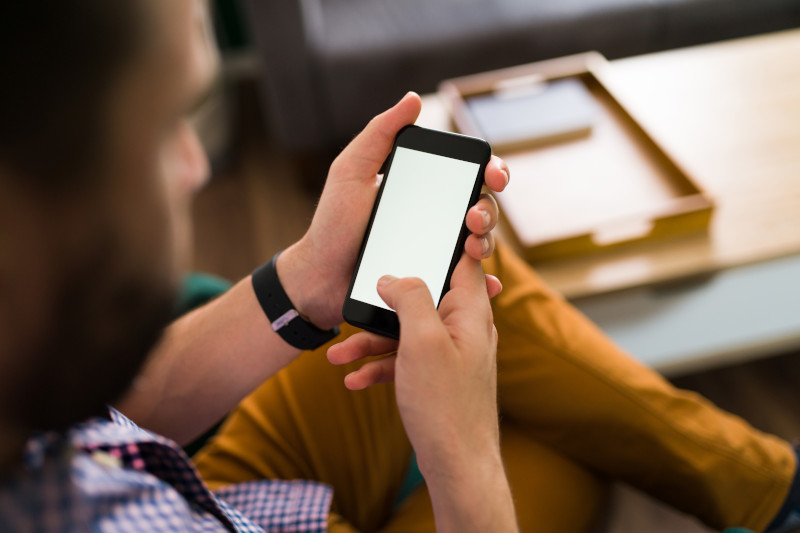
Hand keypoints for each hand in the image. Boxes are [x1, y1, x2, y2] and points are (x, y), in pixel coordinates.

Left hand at [277, 92, 509, 329]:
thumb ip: (379, 134)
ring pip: (481, 244)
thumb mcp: (351, 171)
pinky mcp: (434, 282)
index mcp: (425, 188)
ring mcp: (437, 251)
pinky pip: (465, 284)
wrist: (320, 277)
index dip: (492, 169)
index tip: (491, 175)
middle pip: (483, 208)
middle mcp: (437, 218)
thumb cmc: (334, 222)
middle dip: (489, 210)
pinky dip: (482, 285)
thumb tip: (413, 99)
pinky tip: (487, 286)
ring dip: (488, 244)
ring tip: (470, 249)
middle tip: (473, 218)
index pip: (469, 173)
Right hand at [327, 254, 500, 476]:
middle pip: (421, 297)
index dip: (446, 237)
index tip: (419, 224)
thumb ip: (411, 298)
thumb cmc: (446, 403)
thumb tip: (393, 277)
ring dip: (371, 340)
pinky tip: (353, 380)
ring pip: (406, 332)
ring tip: (336, 355)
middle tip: (351, 306)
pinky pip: (405, 360)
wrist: (457, 466)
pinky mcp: (437, 377)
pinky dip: (380, 366)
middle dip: (383, 303)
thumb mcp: (424, 341)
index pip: (463, 259)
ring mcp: (450, 353)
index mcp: (469, 311)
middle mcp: (462, 328)